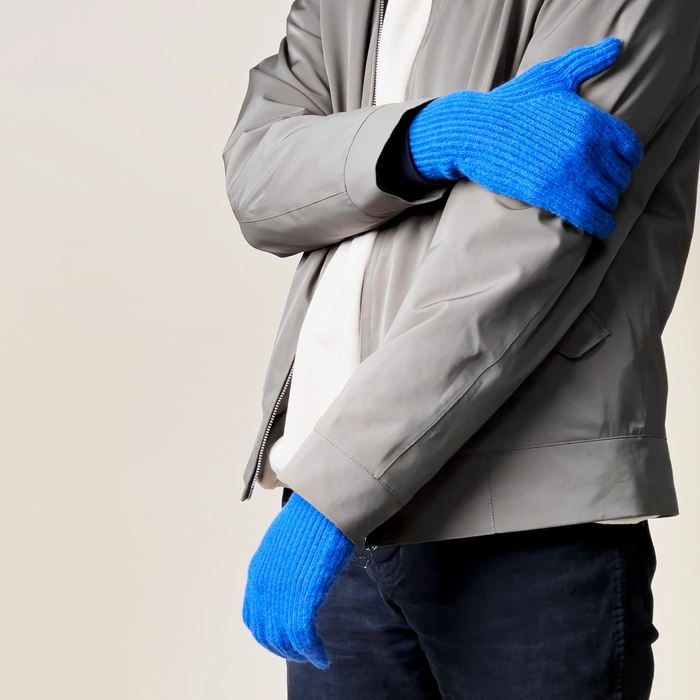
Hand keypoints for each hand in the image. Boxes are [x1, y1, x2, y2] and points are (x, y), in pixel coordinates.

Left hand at [242, 492, 354, 667]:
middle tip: (301, 652)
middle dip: (283, 647)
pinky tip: (322, 656)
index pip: (254, 615)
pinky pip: (302, 638)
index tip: (285, 636)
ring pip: (282, 640)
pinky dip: (312, 651)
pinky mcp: (301, 599)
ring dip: (297, 653)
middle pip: (266, 633)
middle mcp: (263, 587)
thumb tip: (294, 573)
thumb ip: (284, 563)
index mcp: (258, 572)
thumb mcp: (286, 542)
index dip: (268, 632)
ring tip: (314, 655)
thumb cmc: (310, 517)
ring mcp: (280, 595)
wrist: (321, 507)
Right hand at [408, 37, 642, 238]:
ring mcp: (570, 172)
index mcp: (592, 119)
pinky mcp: (551, 195)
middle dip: (612, 186)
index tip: (613, 169)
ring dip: (605, 206)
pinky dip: (600, 224)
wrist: (475, 130)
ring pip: (607, 199)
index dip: (625, 163)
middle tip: (600, 191)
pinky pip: (590, 216)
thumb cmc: (511, 103)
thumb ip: (585, 62)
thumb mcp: (551, 76)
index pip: (630, 150)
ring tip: (597, 208)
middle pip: (619, 178)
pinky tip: (599, 227)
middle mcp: (587, 146)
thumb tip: (616, 46)